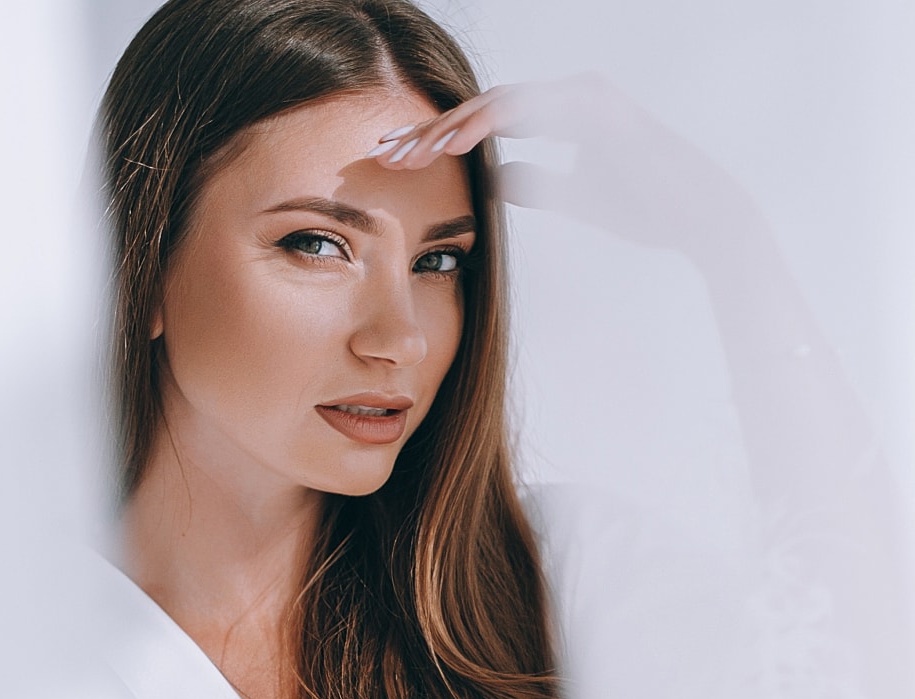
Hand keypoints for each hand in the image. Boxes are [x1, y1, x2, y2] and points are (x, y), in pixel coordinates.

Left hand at [367, 73, 758, 258]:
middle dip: (432, 130)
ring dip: (449, 127)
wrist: (699, 217)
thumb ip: (531, 181)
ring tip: (408, 153)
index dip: (442, 140)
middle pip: (484, 106)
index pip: (489, 122)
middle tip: (386, 153)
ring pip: (498, 102)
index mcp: (565, 112)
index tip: (400, 162)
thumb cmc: (646, 209)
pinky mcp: (594, 106)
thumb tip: (489, 180)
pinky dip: (485, 124)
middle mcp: (570, 95)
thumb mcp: (571, 196)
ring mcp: (583, 94)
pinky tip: (449, 145)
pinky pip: (528, 109)